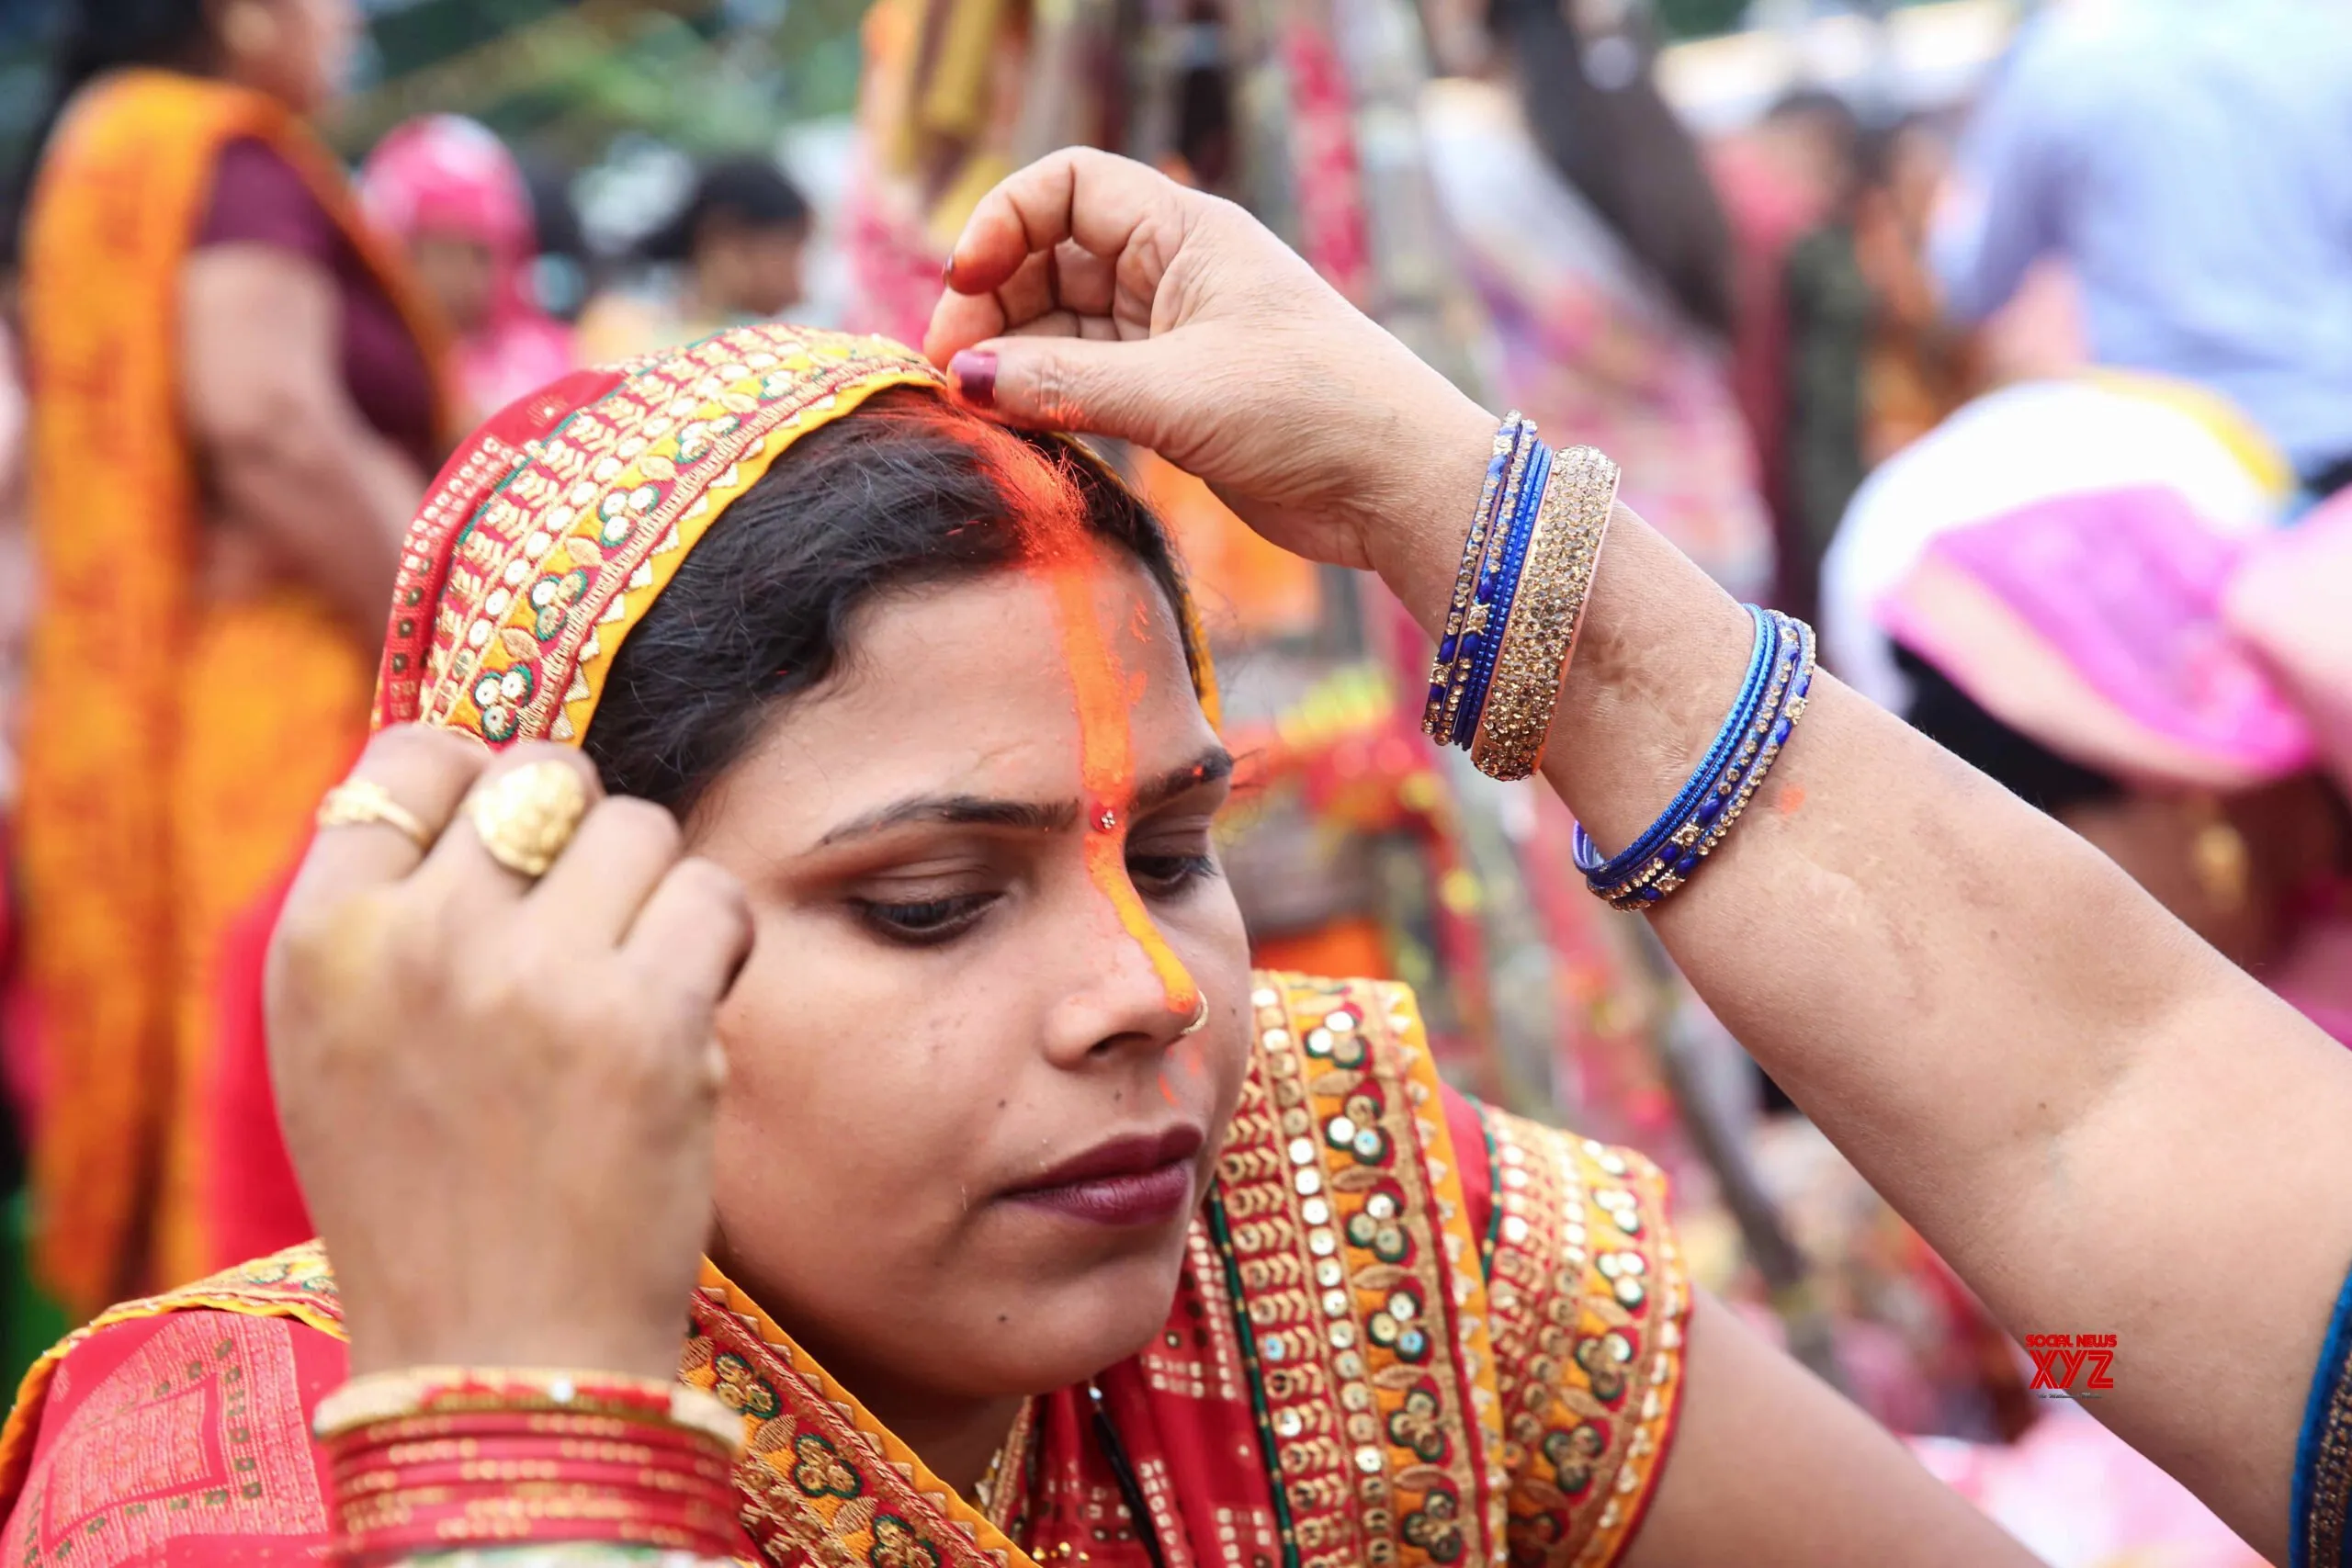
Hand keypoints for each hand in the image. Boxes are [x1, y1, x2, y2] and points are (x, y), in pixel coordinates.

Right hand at [266, 727, 752, 1379]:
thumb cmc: (428, 1206)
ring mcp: (533, 975)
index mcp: (321, 941)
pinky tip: (686, 1016)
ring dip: (656, 896)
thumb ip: (388, 917)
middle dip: (583, 839)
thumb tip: (482, 786)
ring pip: (641, 827)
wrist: (495, 1359)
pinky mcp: (644, 1021)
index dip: (483, 786)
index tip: (517, 851)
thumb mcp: (339, 1050)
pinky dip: (718, 948)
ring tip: (631, 990)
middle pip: (545, 775)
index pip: (414, 756)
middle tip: (587, 933)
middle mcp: (418, 939)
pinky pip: (714, 899)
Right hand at [925, 148, 1493, 576]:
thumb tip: (964, 378)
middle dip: (990, 304)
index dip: (1003, 223)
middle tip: (950, 372)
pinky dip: (1046, 398)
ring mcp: (1172, 338)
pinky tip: (1014, 428)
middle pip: (1050, 258)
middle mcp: (1174, 274)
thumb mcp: (1177, 393)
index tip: (962, 285)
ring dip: (1012, 358)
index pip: (1065, 187)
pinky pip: (1085, 381)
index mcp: (1186, 234)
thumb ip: (1064, 383)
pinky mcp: (1175, 400)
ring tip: (972, 408)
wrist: (1397, 485)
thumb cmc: (1310, 411)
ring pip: (1062, 325)